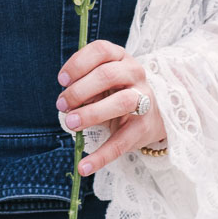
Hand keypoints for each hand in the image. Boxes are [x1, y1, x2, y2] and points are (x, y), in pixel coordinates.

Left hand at [55, 39, 165, 175]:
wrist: (156, 113)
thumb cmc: (118, 91)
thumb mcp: (103, 81)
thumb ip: (85, 84)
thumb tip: (65, 101)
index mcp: (121, 58)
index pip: (101, 50)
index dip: (79, 63)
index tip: (62, 80)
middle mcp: (135, 74)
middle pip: (107, 75)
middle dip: (80, 90)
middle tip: (61, 104)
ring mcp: (143, 99)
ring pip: (120, 102)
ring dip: (91, 113)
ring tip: (70, 124)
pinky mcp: (144, 127)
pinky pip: (121, 142)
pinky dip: (101, 157)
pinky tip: (83, 167)